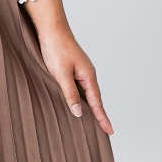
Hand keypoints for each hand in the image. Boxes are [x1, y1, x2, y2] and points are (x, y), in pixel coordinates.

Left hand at [23, 0, 112, 135]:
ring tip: (94, 122)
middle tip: (105, 131)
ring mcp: (81, 71)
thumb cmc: (55, 49)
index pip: (97, 103)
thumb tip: (79, 112)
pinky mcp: (73, 69)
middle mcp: (87, 75)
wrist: (51, 29)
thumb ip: (69, 94)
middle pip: (96, 100)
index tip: (110, 131)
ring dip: (91, 108)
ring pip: (87, 94)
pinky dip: (82, 98)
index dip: (102, 118)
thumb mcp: (61, 74)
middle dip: (99, 115)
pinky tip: (78, 103)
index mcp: (88, 76)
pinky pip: (80, 88)